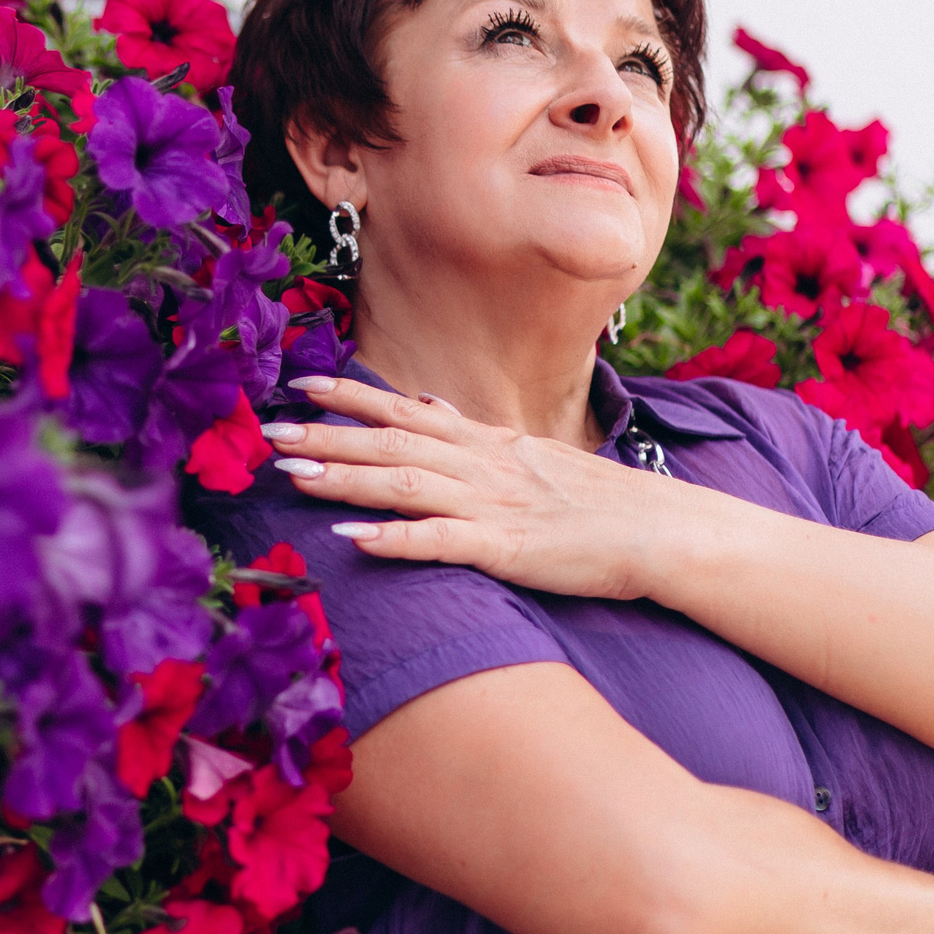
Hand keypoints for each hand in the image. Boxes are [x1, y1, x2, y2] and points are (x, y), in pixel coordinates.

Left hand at [261, 377, 679, 598]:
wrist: (664, 532)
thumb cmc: (600, 502)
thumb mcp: (535, 454)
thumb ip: (477, 433)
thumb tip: (430, 403)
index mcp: (488, 443)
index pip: (407, 410)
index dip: (351, 398)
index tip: (299, 385)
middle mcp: (483, 464)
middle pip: (391, 444)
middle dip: (327, 437)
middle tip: (269, 433)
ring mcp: (494, 504)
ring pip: (405, 485)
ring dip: (345, 478)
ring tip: (292, 476)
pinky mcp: (507, 548)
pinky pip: (441, 542)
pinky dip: (394, 539)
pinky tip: (352, 539)